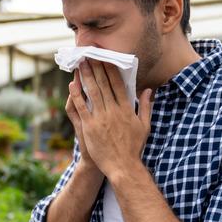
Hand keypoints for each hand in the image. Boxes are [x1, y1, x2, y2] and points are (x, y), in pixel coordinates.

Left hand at [71, 58, 152, 180]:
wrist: (123, 166)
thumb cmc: (134, 147)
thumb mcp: (144, 126)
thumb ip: (146, 107)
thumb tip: (149, 90)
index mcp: (127, 109)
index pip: (118, 84)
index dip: (111, 70)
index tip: (106, 58)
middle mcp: (114, 111)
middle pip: (104, 85)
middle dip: (96, 68)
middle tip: (90, 55)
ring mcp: (101, 119)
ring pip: (93, 93)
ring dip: (86, 77)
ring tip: (81, 64)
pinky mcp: (90, 127)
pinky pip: (82, 108)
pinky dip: (77, 96)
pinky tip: (72, 85)